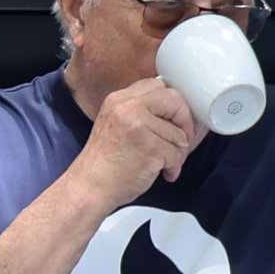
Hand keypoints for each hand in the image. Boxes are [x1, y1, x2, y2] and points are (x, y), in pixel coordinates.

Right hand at [81, 75, 205, 200]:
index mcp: (119, 99)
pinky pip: (177, 153)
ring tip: (165, 163)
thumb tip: (174, 111)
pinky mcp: (150, 147)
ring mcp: (139, 126)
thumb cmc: (105, 163)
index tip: (174, 121)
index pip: (158, 85)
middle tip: (180, 140)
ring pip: (179, 133)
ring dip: (178, 152)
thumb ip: (140, 111)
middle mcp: (128, 107)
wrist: (90, 187)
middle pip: (174, 100)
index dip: (173, 104)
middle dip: (184, 122)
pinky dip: (174, 166)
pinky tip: (163, 173)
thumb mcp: (116, 123)